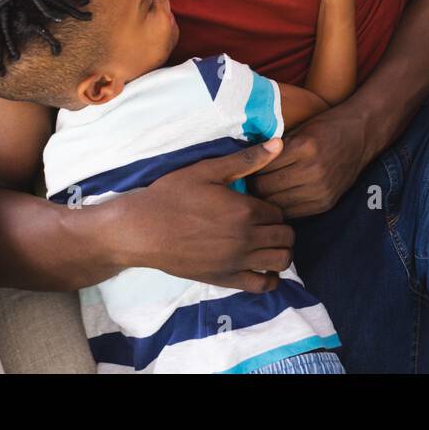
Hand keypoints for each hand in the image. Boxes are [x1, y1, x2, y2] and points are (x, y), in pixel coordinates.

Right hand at [108, 140, 295, 292]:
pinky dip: (270, 278)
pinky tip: (263, 267)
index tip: (260, 206)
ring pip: (281, 261)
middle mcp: (246, 238)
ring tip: (267, 243)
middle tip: (266, 223)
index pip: (280, 212)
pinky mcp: (225, 279)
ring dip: (281, 250)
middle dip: (281, 228)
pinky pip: (262, 285)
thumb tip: (279, 144)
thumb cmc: (172, 195)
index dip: (273, 208)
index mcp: (245, 210)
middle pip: (286, 236)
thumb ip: (246, 159)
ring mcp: (237, 262)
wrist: (142, 229)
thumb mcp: (207, 170)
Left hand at [251, 105, 373, 217]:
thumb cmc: (326, 127)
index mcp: (304, 148)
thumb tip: (245, 162)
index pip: (262, 168)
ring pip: (277, 204)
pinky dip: (282, 207)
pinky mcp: (326, 203)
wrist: (362, 135)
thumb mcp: (299, 129)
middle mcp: (313, 171)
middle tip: (245, 183)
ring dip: (265, 199)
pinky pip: (293, 213)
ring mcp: (321, 190)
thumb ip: (275, 148)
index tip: (241, 169)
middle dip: (253, 187)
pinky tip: (277, 198)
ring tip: (258, 192)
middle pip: (266, 190)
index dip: (248, 169)